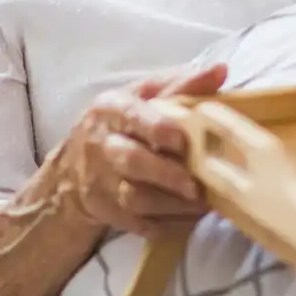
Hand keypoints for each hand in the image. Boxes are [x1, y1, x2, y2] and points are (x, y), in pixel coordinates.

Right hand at [60, 63, 226, 238]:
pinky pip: (139, 224)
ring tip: (202, 202)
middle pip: (132, 160)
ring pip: (135, 198)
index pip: (134, 116)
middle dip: (167, 173)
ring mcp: (102, 182)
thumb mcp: (144, 94)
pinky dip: (168, 223)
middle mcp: (102, 144)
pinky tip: (189, 217)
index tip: (183, 139)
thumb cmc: (122, 121)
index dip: (159, 127)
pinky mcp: (108, 212)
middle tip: (196, 183)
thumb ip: (181, 83)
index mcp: (113, 108)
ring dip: (173, 204)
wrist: (74, 166)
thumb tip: (221, 70)